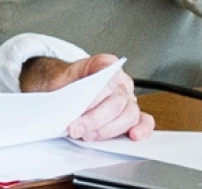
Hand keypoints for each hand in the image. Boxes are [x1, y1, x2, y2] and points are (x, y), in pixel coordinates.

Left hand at [20, 54, 154, 141]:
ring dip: (107, 130)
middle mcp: (121, 81)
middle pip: (117, 102)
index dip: (95, 99)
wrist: (61, 89)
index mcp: (106, 65)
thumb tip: (68, 108)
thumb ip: (65, 90)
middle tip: (75, 129)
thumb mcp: (58, 79)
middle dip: (95, 119)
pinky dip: (141, 129)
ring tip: (87, 135)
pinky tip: (133, 135)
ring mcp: (127, 99)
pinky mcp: (130, 115)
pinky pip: (143, 121)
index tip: (79, 111)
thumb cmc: (63, 83)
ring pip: (129, 115)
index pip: (108, 82)